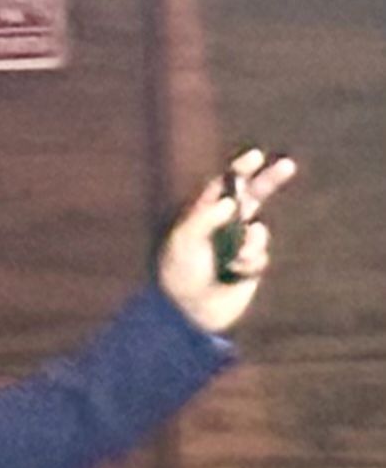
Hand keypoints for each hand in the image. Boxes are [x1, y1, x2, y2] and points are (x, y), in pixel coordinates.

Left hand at [160, 148, 297, 333]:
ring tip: (234, 260)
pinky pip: (262, 254)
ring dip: (252, 243)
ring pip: (260, 230)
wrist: (190, 311)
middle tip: (288, 165)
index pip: (223, 186)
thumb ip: (205, 219)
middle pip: (251, 197)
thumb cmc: (180, 274)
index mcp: (201, 216)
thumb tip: (231, 202)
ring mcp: (238, 244)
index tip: (255, 156)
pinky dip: (251, 262)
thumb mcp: (184, 242)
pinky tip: (236, 273)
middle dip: (269, 180)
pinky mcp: (250, 264)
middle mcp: (222, 226)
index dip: (240, 170)